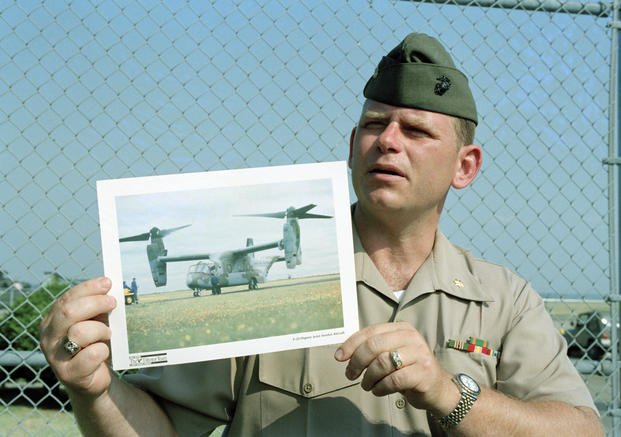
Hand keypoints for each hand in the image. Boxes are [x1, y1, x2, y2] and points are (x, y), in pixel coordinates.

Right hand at [39, 277, 116, 399]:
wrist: (93, 379)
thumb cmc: (94, 344)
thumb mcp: (94, 322)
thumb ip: (97, 307)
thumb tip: (110, 288)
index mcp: (52, 321)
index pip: (67, 298)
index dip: (88, 288)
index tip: (107, 283)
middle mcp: (49, 338)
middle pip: (69, 312)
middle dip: (95, 303)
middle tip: (113, 303)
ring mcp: (56, 357)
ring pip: (80, 332)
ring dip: (101, 330)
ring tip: (107, 334)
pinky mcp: (69, 374)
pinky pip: (91, 355)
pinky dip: (103, 351)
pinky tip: (103, 352)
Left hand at [334, 321, 457, 413]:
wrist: (438, 387)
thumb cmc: (408, 370)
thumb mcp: (391, 354)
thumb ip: (373, 350)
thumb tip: (343, 354)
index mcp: (401, 328)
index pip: (370, 332)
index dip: (351, 344)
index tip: (339, 357)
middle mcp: (411, 337)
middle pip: (374, 346)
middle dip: (357, 362)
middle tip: (351, 375)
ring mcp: (419, 354)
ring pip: (382, 363)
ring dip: (368, 377)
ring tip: (366, 385)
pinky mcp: (424, 372)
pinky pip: (393, 380)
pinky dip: (380, 387)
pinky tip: (378, 391)